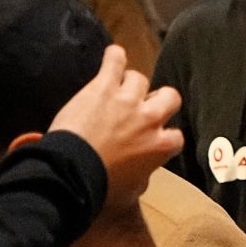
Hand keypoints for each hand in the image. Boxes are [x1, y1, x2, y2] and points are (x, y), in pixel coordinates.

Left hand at [49, 46, 182, 210]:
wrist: (70, 173)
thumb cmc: (101, 187)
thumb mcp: (131, 191)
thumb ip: (143, 178)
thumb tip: (143, 176)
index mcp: (161, 146)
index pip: (175, 135)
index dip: (163, 136)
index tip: (153, 139)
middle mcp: (150, 118)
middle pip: (169, 97)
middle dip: (159, 101)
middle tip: (144, 107)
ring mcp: (127, 100)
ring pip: (140, 79)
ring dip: (131, 84)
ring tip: (120, 87)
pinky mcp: (103, 87)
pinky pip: (115, 61)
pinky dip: (114, 57)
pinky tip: (114, 55)